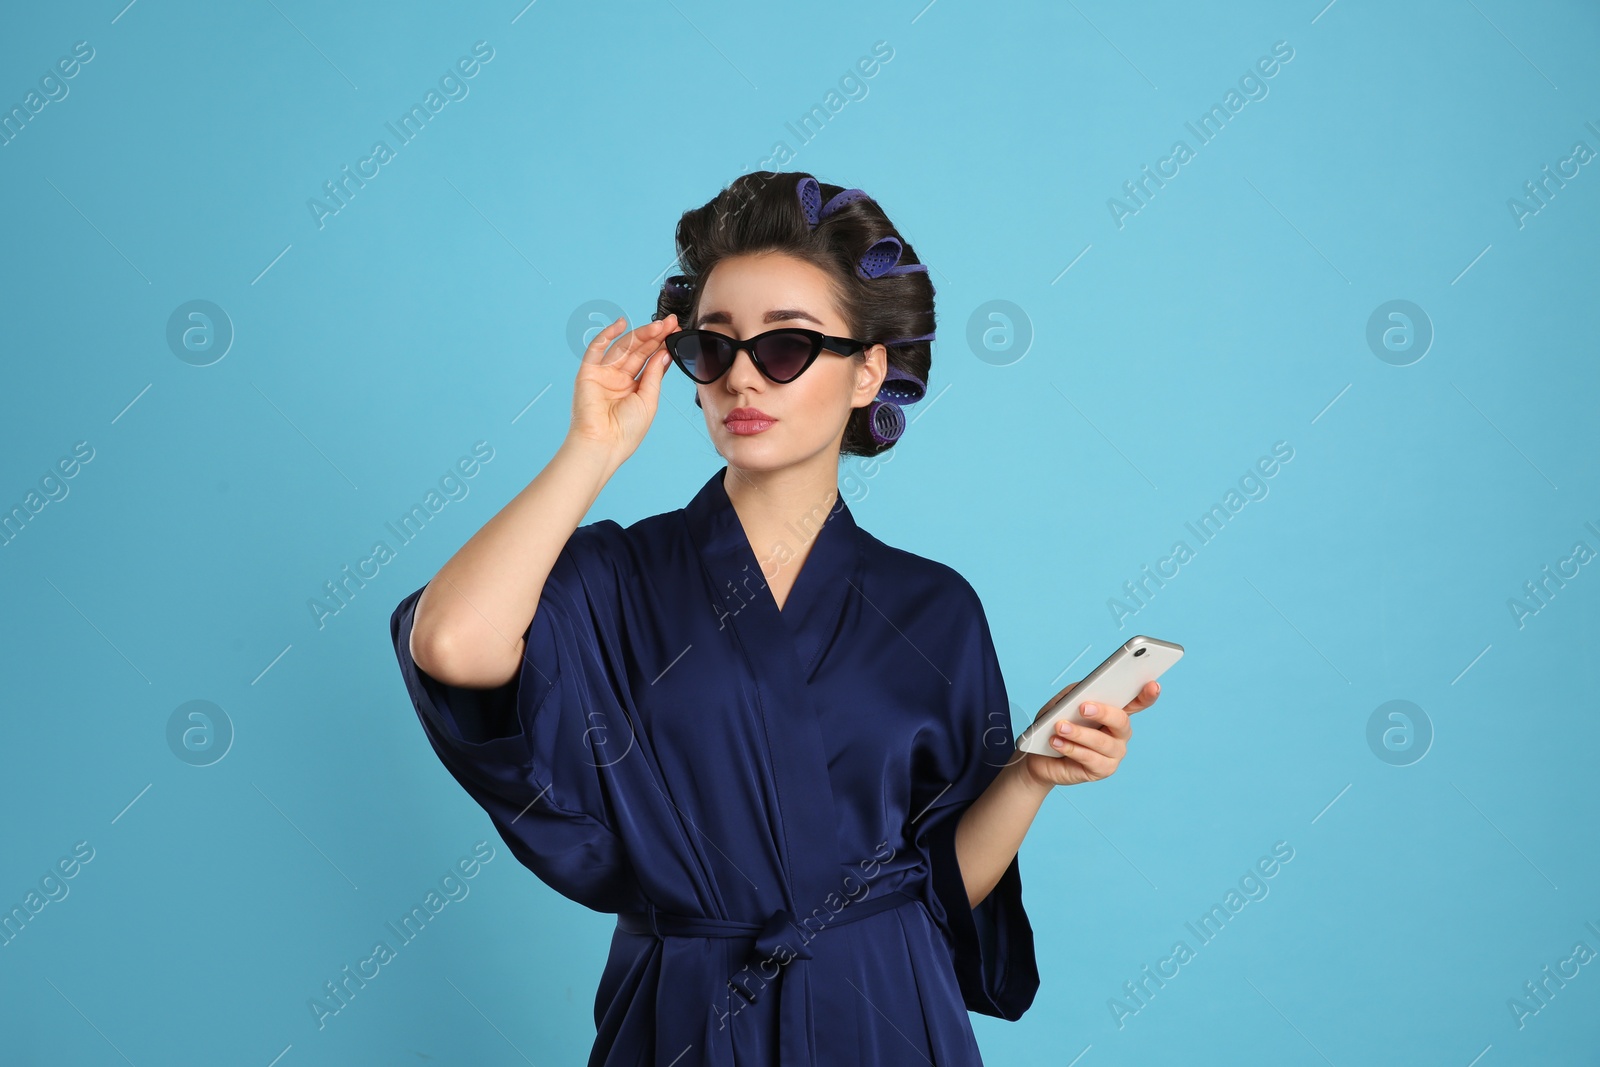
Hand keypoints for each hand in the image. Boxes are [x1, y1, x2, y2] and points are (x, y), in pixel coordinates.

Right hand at [565, 313, 677, 461]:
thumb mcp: (648, 400)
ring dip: (641, 334)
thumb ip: (654, 375)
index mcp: (634, 388)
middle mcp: (618, 378)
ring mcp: (603, 374)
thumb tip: (663, 352)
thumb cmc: (626, 431)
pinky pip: (596, 349)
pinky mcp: (588, 373)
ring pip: (623, 347)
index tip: (677, 332)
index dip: (662, 345)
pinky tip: (622, 324)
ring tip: (659, 325)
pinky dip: (607, 334)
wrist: (603, 444)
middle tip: (672, 323)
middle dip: (655, 336)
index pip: (650, 360)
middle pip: (639, 351)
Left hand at [1020, 680, 1159, 789]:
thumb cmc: (1054, 725)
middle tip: (1083, 708)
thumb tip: (1085, 691)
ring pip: (1103, 742)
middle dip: (1103, 713)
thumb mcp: (1061, 704)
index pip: (1136, 703)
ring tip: (1060, 727)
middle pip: (1121, 721)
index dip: (1147, 695)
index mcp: (1114, 713)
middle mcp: (1119, 733)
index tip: (1153, 685)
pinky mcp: (1103, 770)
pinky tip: (1057, 742)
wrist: (1039, 756)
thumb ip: (1075, 694)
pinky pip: (1090, 758)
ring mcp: (1114, 753)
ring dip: (1079, 733)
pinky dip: (1071, 748)